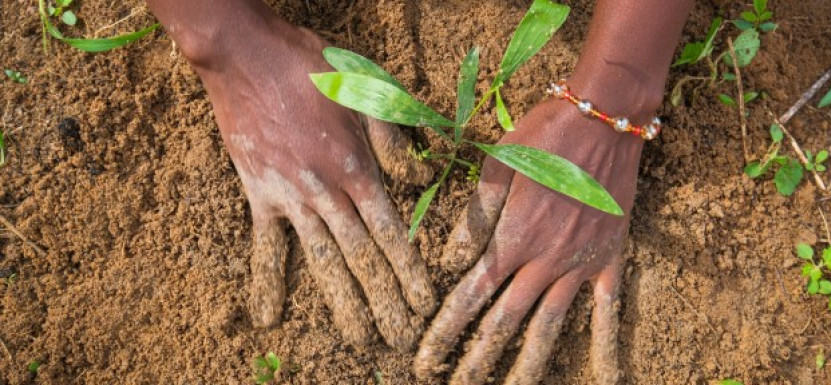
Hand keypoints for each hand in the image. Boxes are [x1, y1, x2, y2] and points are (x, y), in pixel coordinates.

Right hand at [166, 6, 436, 350]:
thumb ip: (395, 138)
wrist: (246, 54)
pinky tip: (267, 316)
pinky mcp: (258, 194)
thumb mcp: (368, 89)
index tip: (423, 301)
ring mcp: (290, 197)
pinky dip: (265, 281)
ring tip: (355, 337)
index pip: (391, 231)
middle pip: (361, 256)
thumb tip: (422, 179)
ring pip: (321, 259)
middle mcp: (327, 191)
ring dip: (340, 301)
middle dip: (383, 298)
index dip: (409, 269)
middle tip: (398, 335)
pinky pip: (263, 245)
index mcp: (358, 168)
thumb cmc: (312, 65)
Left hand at [414, 73, 650, 383]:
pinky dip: (607, 347)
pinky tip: (606, 380)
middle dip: (478, 360)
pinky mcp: (610, 260)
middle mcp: (544, 261)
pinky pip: (609, 311)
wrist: (604, 117)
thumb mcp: (498, 165)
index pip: (470, 295)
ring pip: (551, 327)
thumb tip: (451, 260)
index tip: (425, 358)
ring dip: (529, 366)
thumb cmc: (544, 134)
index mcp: (512, 238)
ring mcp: (580, 265)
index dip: (446, 330)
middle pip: (505, 322)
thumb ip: (475, 216)